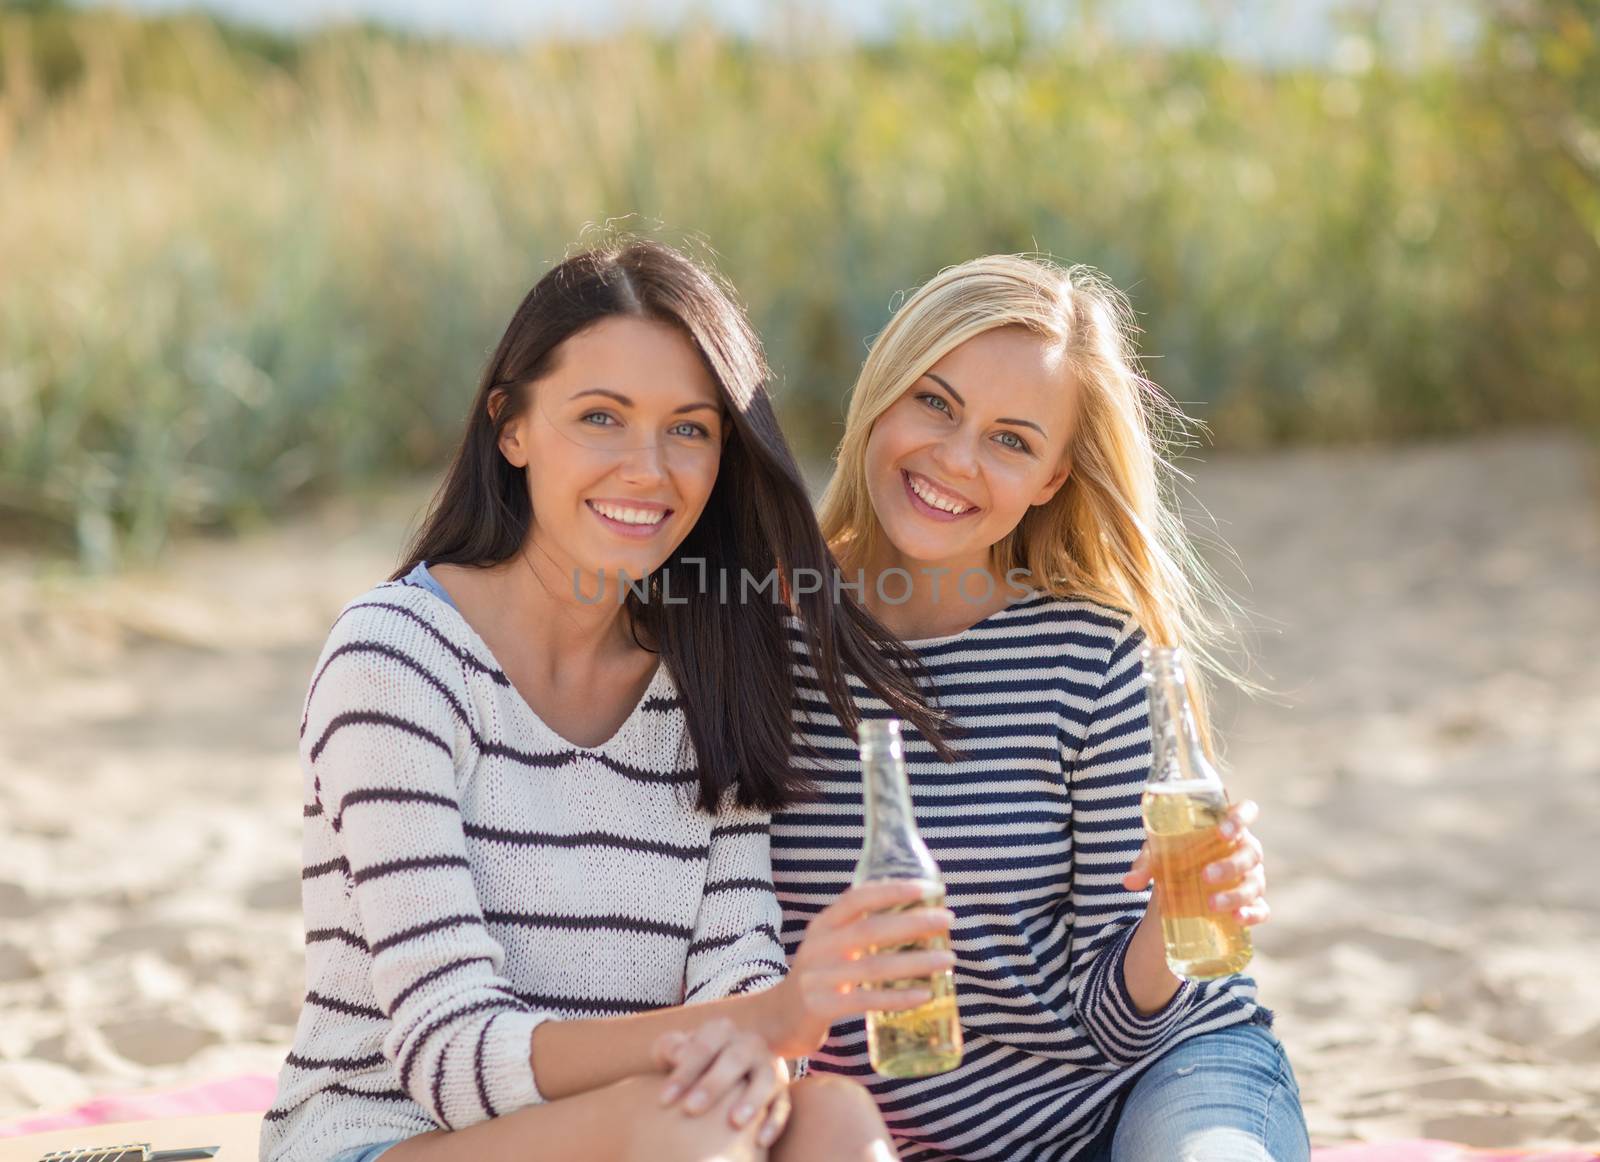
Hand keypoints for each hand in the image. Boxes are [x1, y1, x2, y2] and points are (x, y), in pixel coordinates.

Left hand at [652, 1019, 790, 1146]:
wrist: (716, 1071)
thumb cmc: (689, 1064)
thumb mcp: (674, 1051)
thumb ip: (670, 1048)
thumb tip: (678, 1055)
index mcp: (721, 1030)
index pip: (703, 1046)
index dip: (684, 1072)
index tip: (664, 1100)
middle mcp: (749, 1043)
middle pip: (735, 1059)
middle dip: (713, 1084)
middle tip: (691, 1109)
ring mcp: (768, 1066)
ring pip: (766, 1079)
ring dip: (752, 1100)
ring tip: (734, 1123)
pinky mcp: (781, 1091)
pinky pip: (783, 1105)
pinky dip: (774, 1122)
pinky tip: (760, 1141)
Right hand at [770, 879, 955, 1056]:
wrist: (775, 1020)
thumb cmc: (818, 979)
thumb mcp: (829, 947)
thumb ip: (860, 931)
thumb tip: (916, 918)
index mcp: (823, 925)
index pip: (858, 898)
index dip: (892, 890)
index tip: (928, 887)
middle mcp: (818, 946)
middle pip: (871, 929)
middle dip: (913, 922)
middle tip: (948, 920)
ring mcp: (817, 977)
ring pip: (874, 966)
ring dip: (915, 961)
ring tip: (948, 959)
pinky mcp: (821, 1007)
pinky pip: (866, 1000)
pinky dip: (898, 997)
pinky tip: (924, 995)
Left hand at [1122, 798, 1270, 925]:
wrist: (1185, 888)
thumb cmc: (1176, 857)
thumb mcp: (1158, 854)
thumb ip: (1145, 863)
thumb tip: (1129, 882)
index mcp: (1226, 827)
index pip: (1246, 812)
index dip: (1240, 818)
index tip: (1223, 832)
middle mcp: (1245, 850)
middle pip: (1251, 853)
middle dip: (1230, 865)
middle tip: (1204, 876)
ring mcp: (1253, 877)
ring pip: (1254, 883)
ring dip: (1235, 895)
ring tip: (1211, 906)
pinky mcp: (1253, 903)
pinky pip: (1261, 909)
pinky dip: (1252, 914)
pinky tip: (1237, 919)